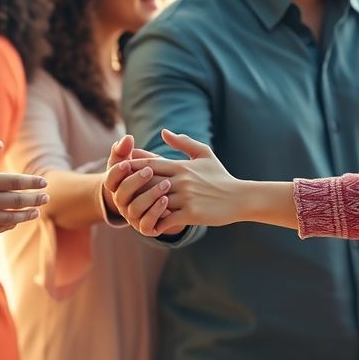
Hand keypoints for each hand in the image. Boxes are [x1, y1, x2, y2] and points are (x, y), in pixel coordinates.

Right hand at [0, 140, 48, 233]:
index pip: (15, 182)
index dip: (32, 183)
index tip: (44, 183)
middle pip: (17, 201)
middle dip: (35, 199)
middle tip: (46, 197)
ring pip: (10, 218)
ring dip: (25, 215)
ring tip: (35, 211)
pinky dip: (8, 225)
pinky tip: (15, 221)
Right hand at [102, 135, 174, 235]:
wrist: (163, 199)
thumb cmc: (145, 175)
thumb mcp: (136, 161)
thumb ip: (128, 149)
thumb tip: (127, 138)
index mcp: (116, 185)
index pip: (110, 179)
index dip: (117, 172)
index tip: (127, 163)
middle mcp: (121, 202)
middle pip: (122, 194)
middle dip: (135, 182)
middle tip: (149, 171)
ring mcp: (132, 216)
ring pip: (135, 209)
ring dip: (149, 196)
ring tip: (166, 184)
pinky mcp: (146, 227)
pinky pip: (147, 224)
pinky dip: (156, 213)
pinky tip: (167, 200)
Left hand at [109, 130, 245, 234]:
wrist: (240, 197)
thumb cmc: (220, 177)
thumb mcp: (204, 154)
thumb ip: (183, 142)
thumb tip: (163, 132)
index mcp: (181, 166)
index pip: (149, 165)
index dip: (132, 168)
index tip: (120, 173)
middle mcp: (181, 180)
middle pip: (146, 182)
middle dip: (131, 189)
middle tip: (118, 196)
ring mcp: (185, 197)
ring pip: (154, 202)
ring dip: (141, 208)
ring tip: (129, 214)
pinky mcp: (191, 214)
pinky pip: (166, 219)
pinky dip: (156, 224)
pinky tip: (149, 227)